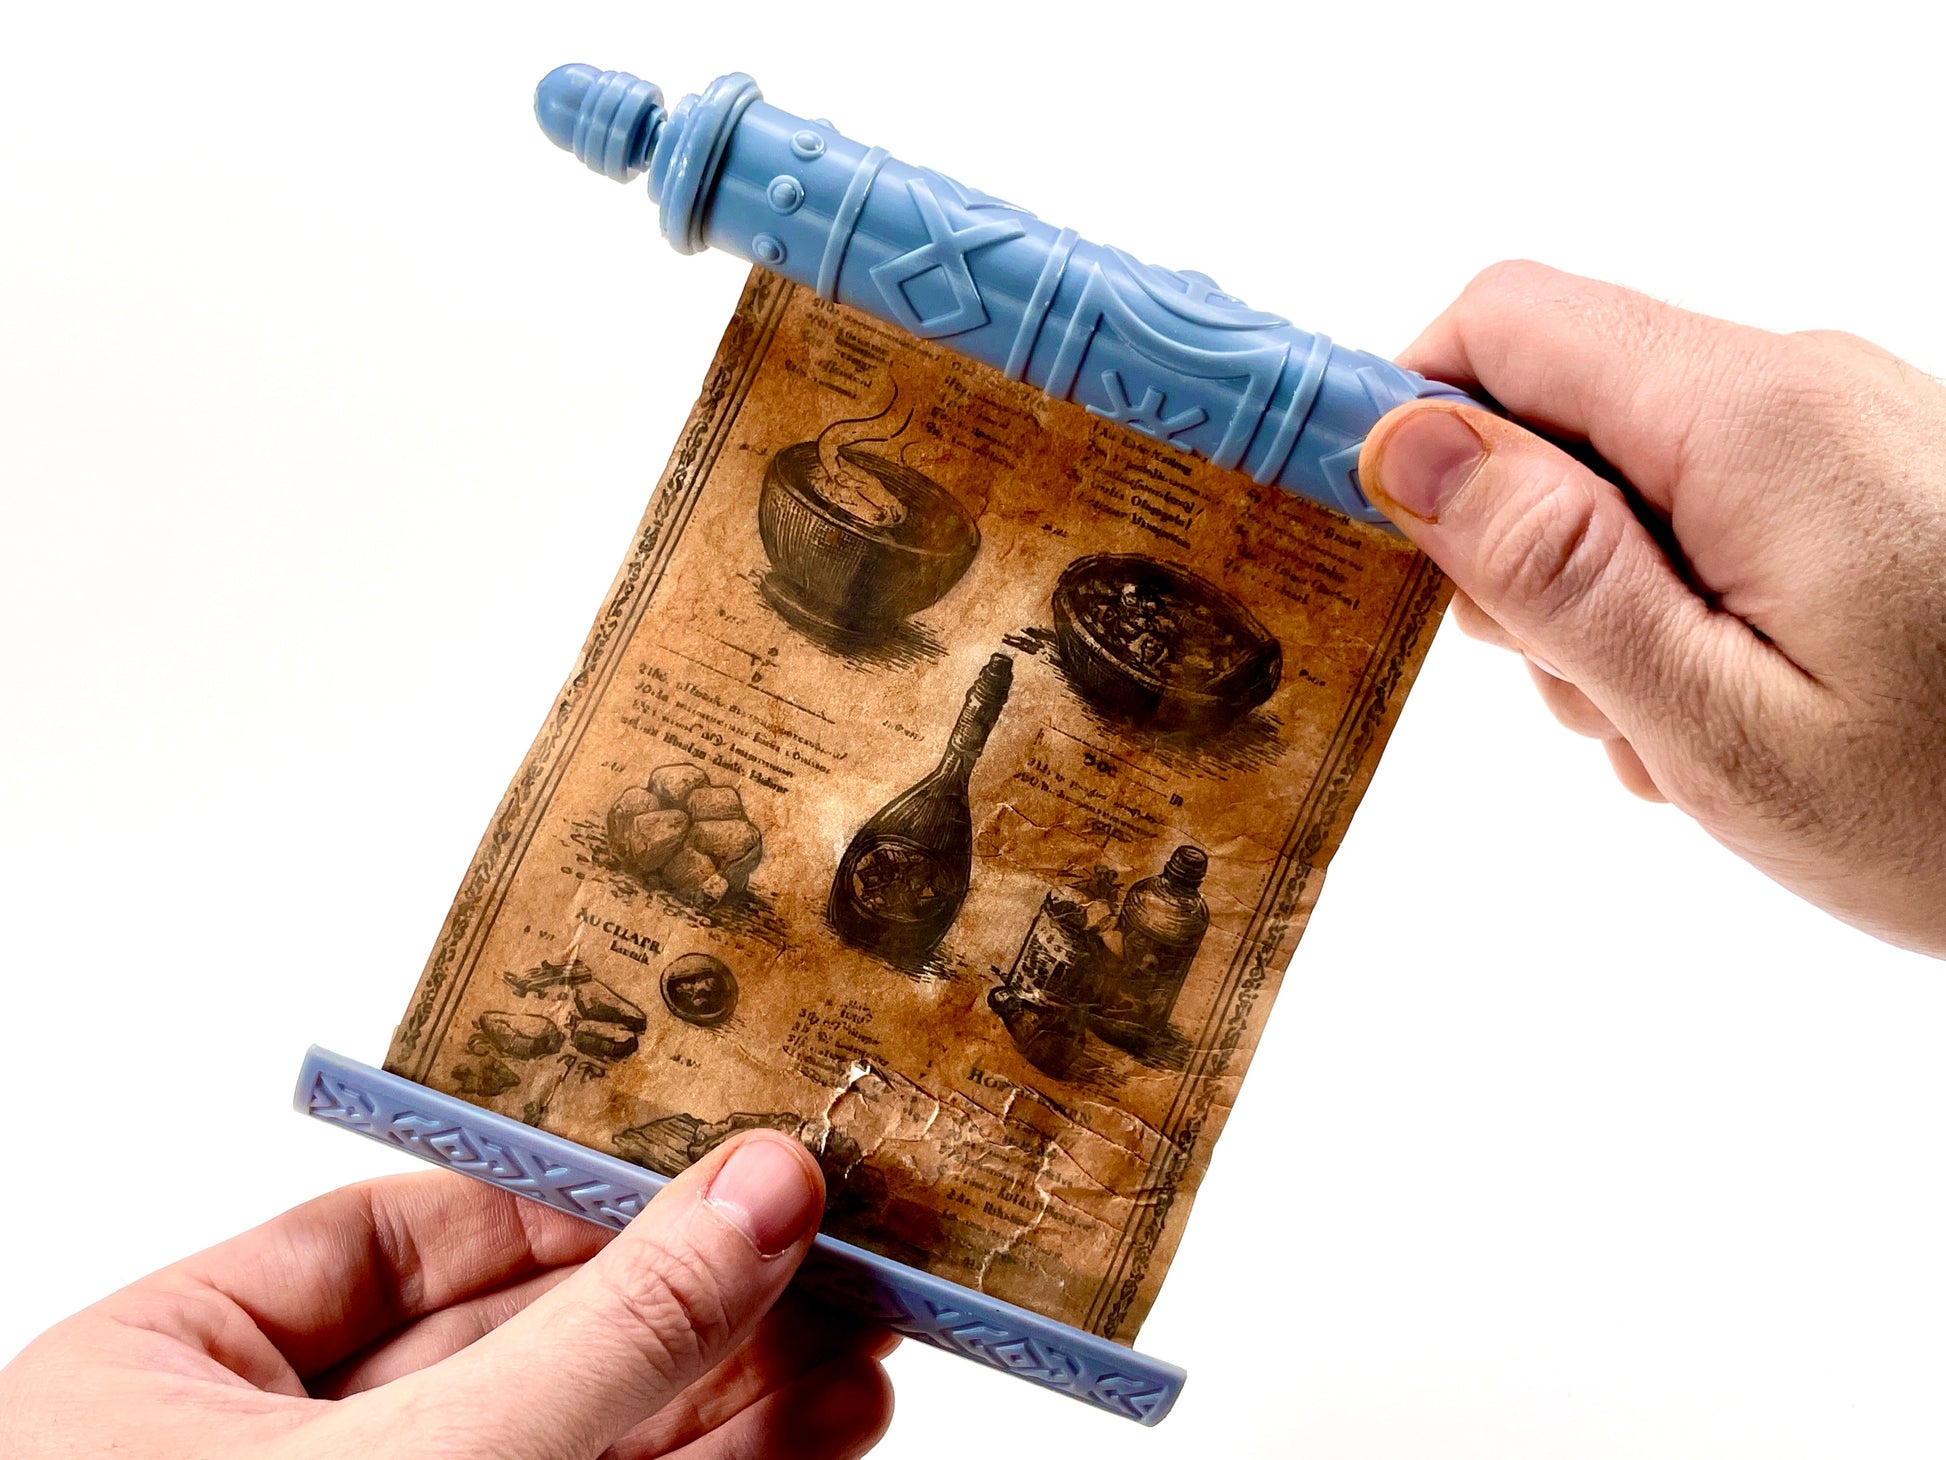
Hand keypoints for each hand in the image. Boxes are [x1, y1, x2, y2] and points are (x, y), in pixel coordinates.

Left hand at [0, 1130, 894, 1459]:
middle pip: (510, 1343)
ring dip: (732, 1403)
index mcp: (158, 1389)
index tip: (714, 1172)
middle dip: (687, 1306)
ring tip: (861, 1353)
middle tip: (829, 1259)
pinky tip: (820, 1437)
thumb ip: (609, 1330)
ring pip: (577, 1449)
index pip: (384, 1241)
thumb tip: (761, 1186)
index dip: (563, 1198)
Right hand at [1360, 261, 1945, 955]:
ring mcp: (1843, 422)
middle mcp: (1799, 382)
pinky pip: (1708, 498)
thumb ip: (1555, 572)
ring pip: (1625, 462)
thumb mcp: (1716, 722)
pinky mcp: (1866, 471)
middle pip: (1559, 399)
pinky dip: (1674, 595)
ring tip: (1671, 728)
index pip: (1504, 322)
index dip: (1405, 412)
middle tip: (1576, 691)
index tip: (1376, 542)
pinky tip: (1728, 707)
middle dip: (1514, 542)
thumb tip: (1404, 441)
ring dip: (1598, 593)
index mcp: (1751, 419)